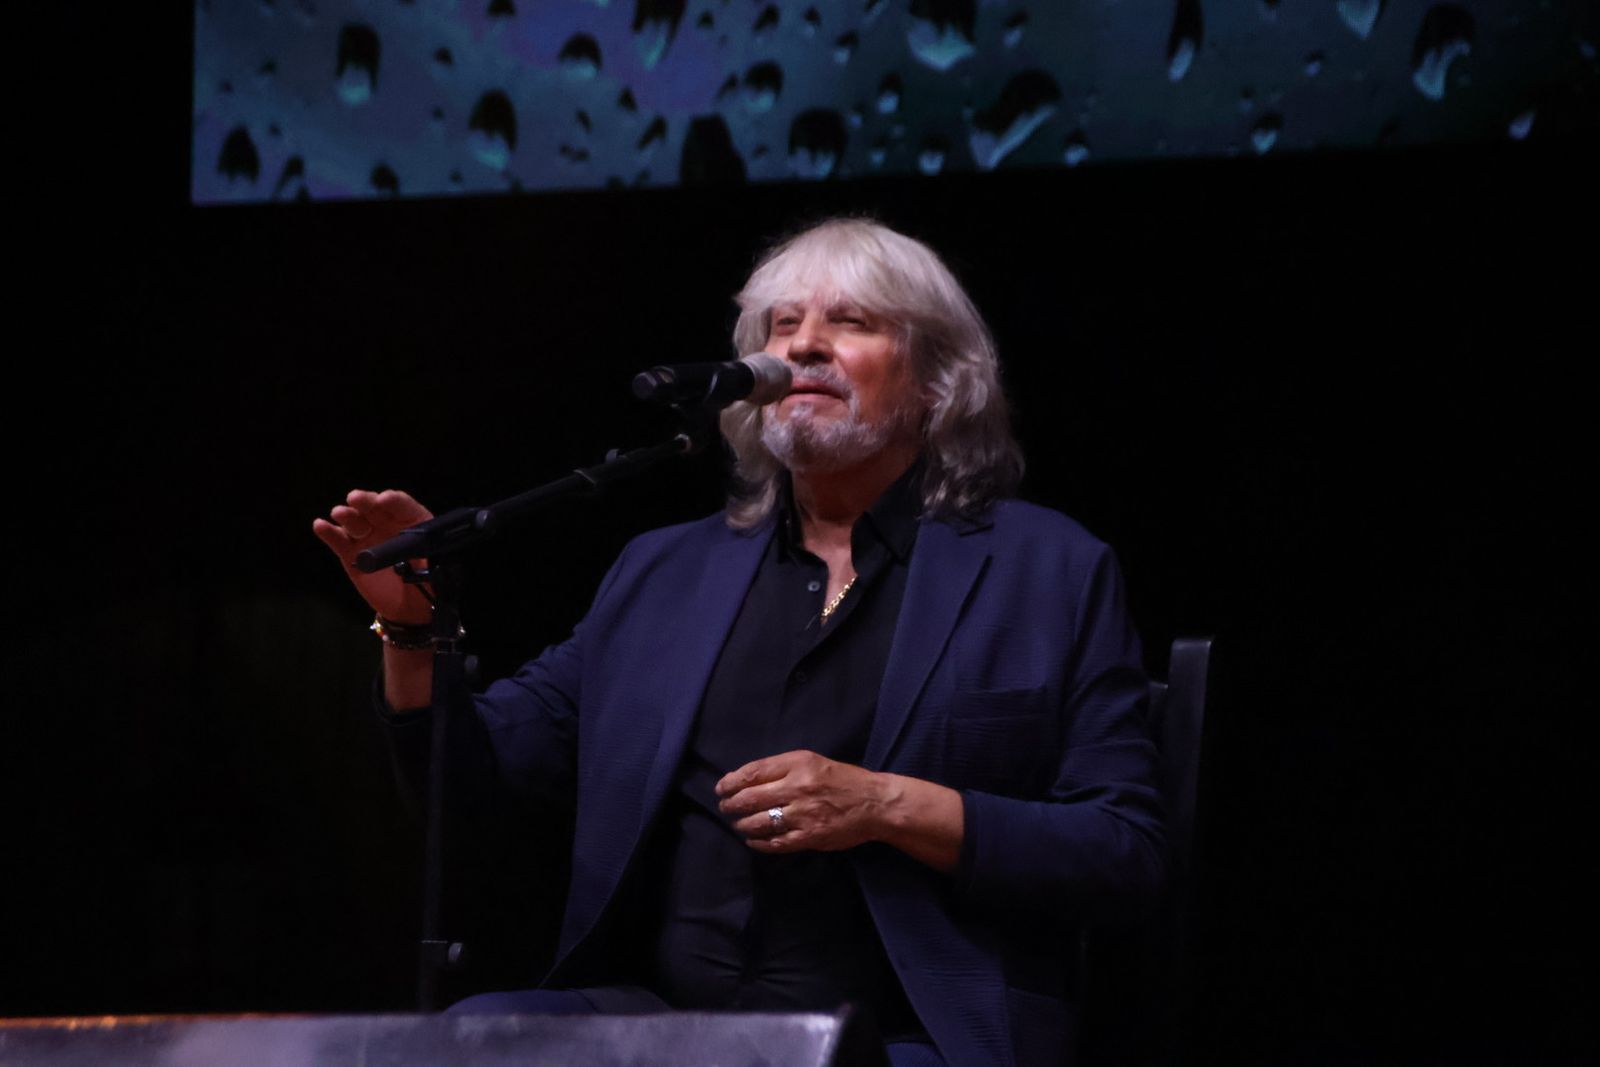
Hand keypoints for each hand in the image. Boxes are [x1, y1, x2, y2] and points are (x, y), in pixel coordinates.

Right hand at [312, 488, 434, 623]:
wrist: (410, 606)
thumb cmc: (428, 581)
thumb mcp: (432, 567)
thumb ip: (422, 556)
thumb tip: (411, 552)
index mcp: (411, 521)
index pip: (402, 505)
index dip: (393, 501)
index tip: (385, 500)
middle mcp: (387, 523)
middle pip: (373, 507)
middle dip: (365, 501)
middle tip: (356, 498)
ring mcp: (367, 536)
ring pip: (354, 520)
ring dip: (346, 515)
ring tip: (340, 513)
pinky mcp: (351, 553)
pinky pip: (338, 539)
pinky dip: (328, 532)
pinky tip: (320, 526)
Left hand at [716, 750, 891, 853]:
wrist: (874, 803)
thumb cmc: (843, 780)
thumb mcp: (813, 762)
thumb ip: (782, 769)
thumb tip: (746, 780)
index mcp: (798, 764)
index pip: (753, 772)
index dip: (731, 782)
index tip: (721, 788)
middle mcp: (798, 787)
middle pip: (750, 798)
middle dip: (731, 805)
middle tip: (725, 808)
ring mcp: (803, 814)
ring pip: (759, 822)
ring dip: (742, 825)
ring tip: (738, 824)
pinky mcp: (809, 836)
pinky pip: (775, 842)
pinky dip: (759, 843)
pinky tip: (753, 840)